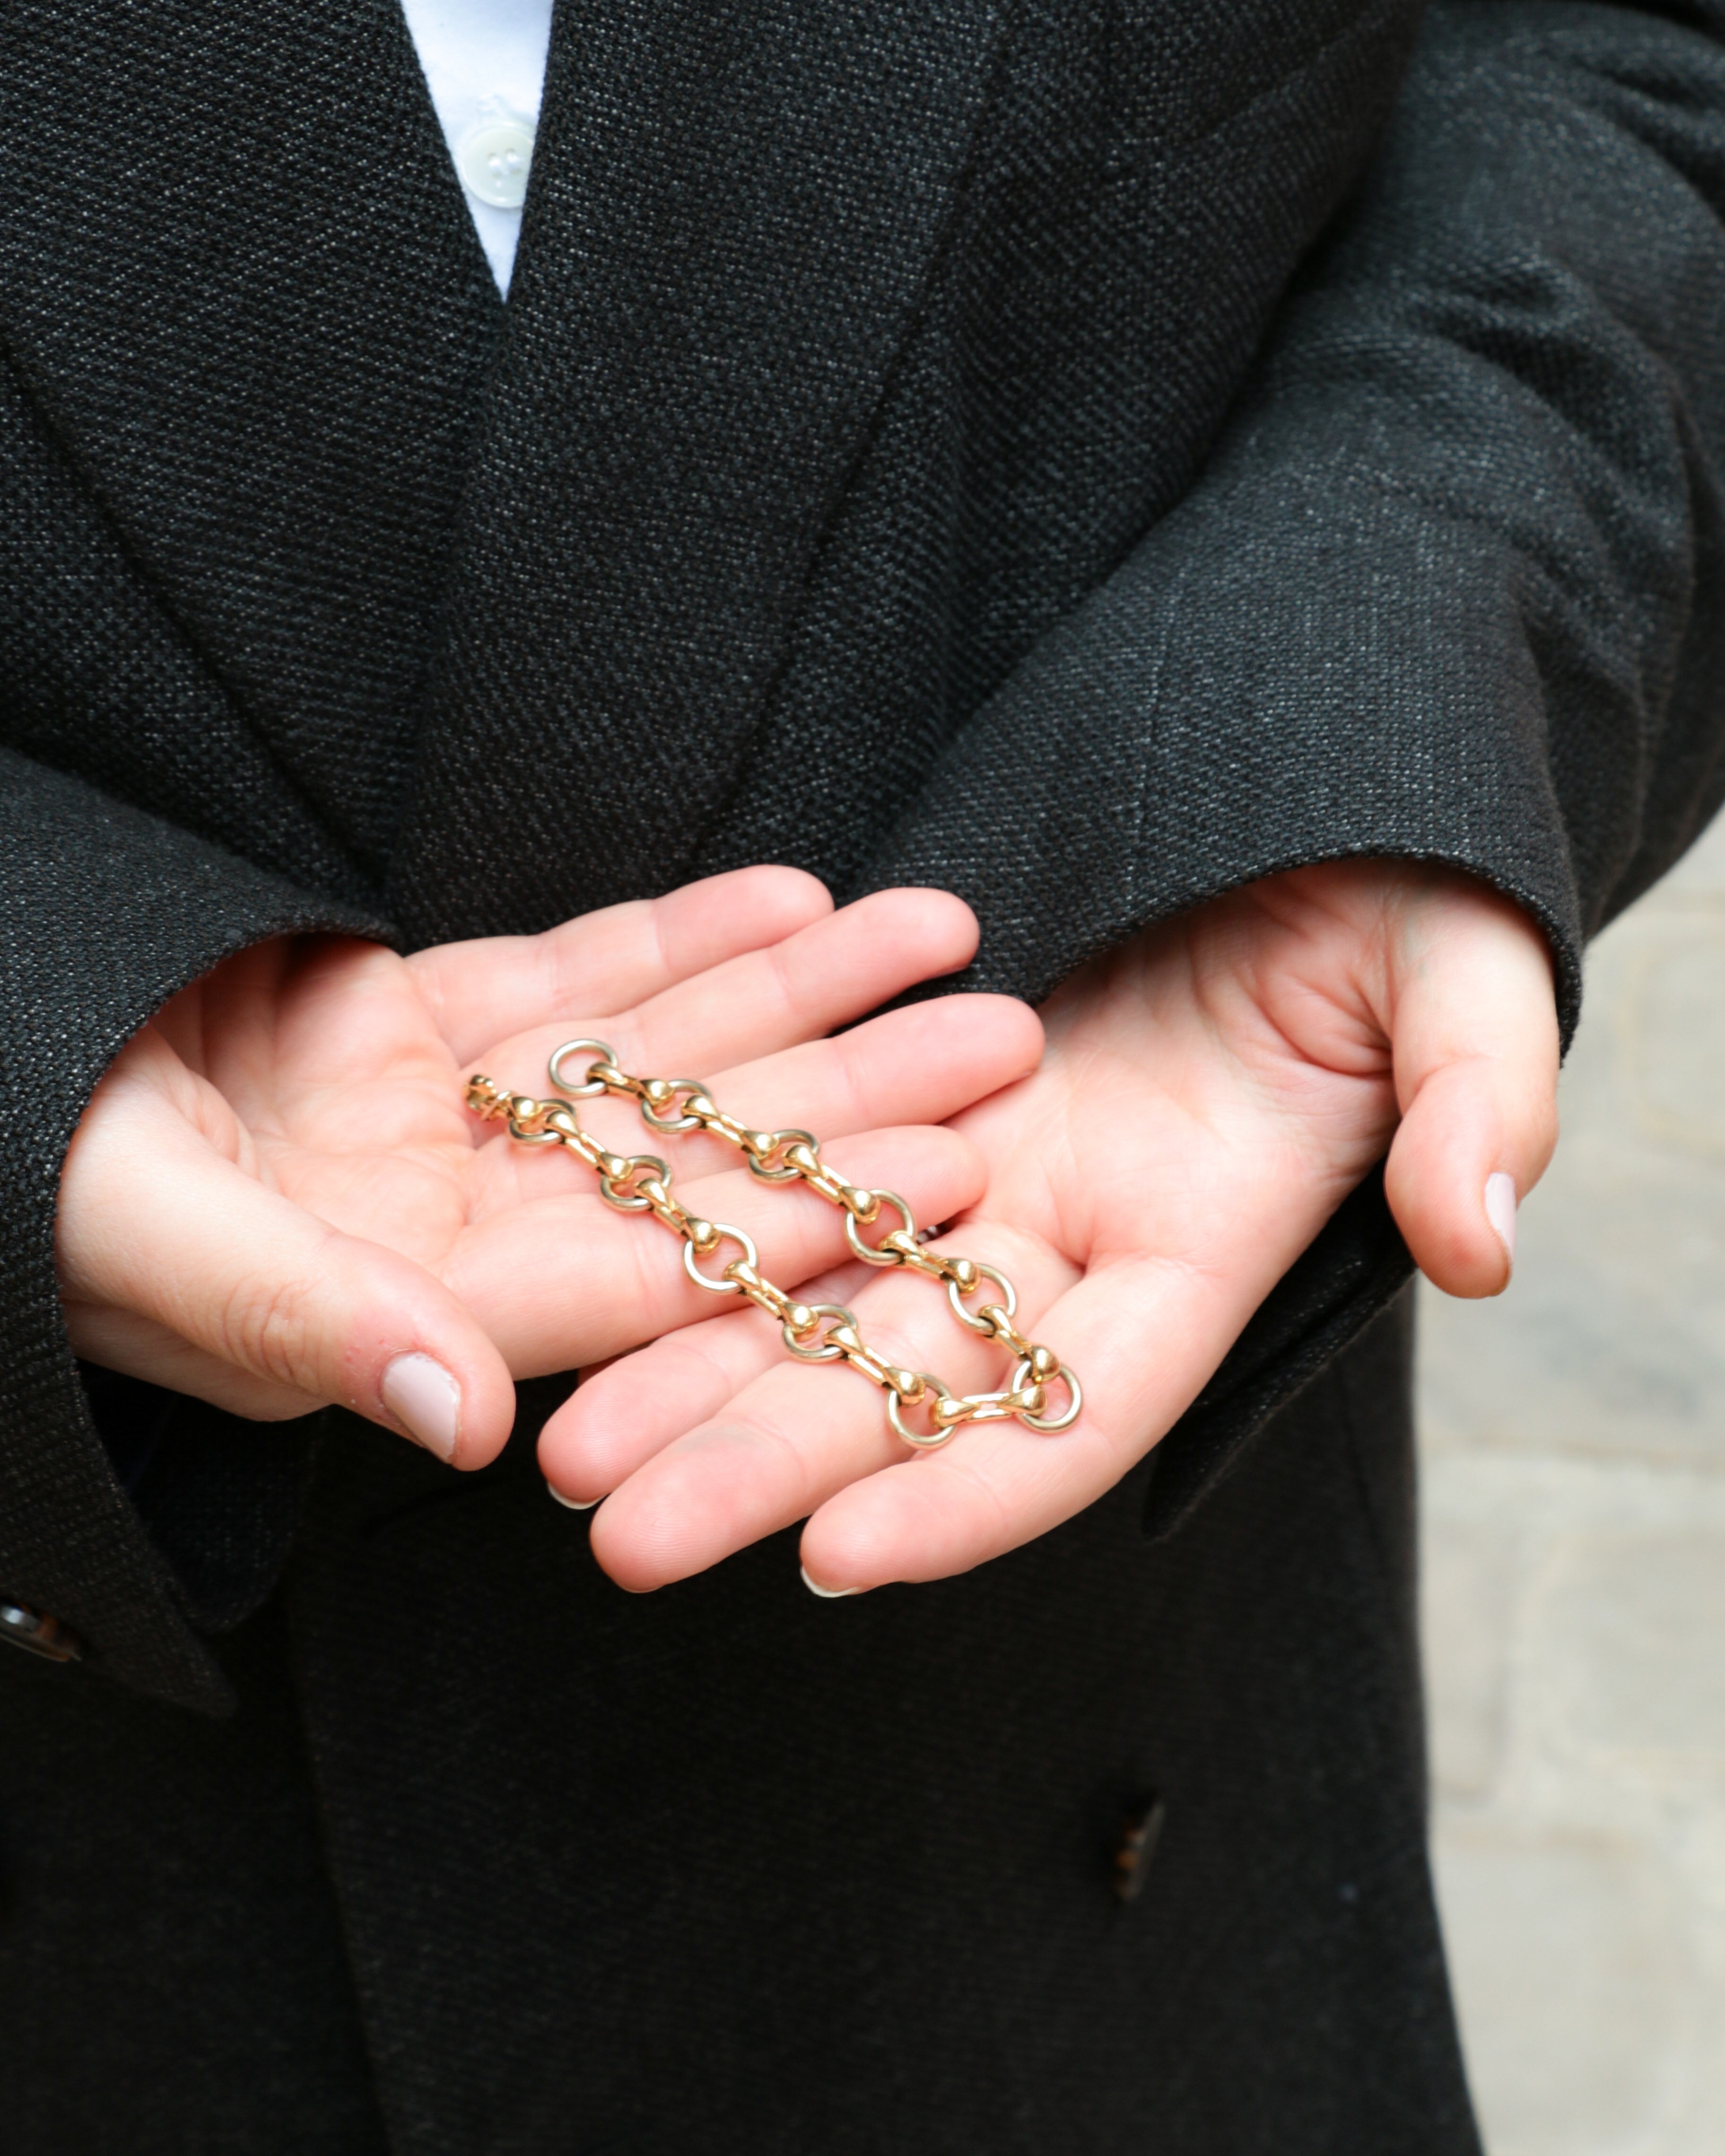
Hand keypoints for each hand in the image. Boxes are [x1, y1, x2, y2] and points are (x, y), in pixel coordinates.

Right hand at [57, 869, 1041, 1466]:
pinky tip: (800, 898)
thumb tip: (465, 1418)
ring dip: (803, 994)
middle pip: (691, 1158)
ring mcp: (448, 1115)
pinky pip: (578, 977)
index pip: (643, 1272)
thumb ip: (306, 1322)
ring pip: (659, 1054)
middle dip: (850, 1098)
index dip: (796, 1224)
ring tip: (939, 931)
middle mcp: (458, 1222)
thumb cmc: (27, 1174)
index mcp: (411, 1306)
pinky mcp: (420, 1022)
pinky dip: (684, 936)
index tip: (940, 1182)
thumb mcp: (147, 1240)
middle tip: (1000, 1040)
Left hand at [545, 860, 1557, 1588]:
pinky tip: (588, 1261)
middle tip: (613, 1535)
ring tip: (555, 1442)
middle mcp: (1070, 1230)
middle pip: (907, 1371)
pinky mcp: (912, 1081)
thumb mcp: (1463, 986)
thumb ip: (1474, 1107)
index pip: (1083, 1400)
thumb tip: (1484, 1244)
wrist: (1304, 788)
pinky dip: (703, 1214)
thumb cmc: (1409, 890)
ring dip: (689, 1363)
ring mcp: (983, 1158)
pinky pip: (791, 1156)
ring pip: (819, 1282)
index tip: (840, 1557)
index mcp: (1202, 1241)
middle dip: (762, 1457)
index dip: (971, 1485)